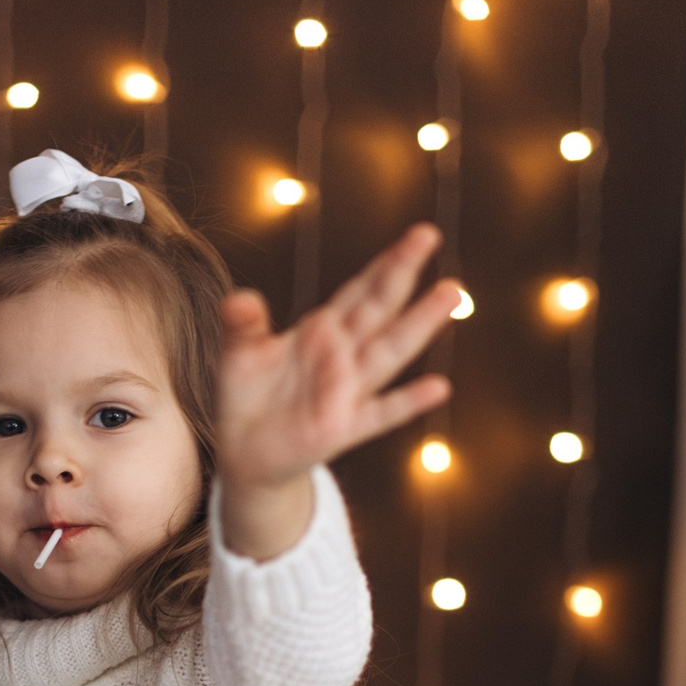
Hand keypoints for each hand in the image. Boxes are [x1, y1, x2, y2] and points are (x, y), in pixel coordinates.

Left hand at [211, 223, 457, 557]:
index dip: (388, 262)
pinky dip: (408, 402)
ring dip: (418, 324)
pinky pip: (381, 413)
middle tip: (430, 236)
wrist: (246, 451)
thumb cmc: (248, 395)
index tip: (419, 235)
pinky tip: (437, 388)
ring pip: (389, 352)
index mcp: (323, 330)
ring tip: (447, 293)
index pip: (362, 290)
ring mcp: (348, 391)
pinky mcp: (343, 428)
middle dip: (402, 274)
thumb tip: (237, 300)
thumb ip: (242, 324)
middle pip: (379, 308)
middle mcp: (343, 355)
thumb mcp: (239, 353)